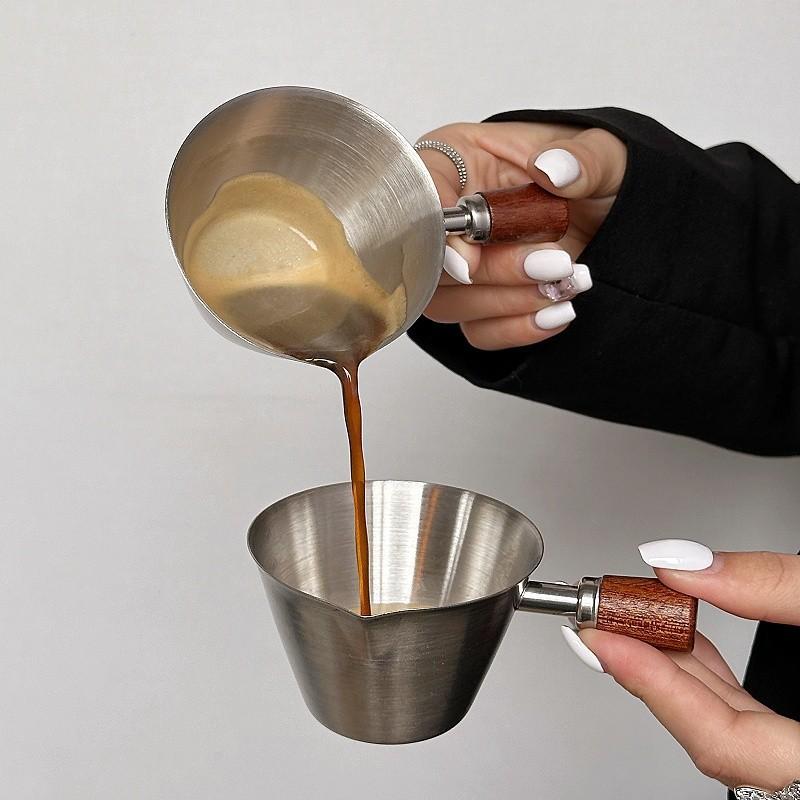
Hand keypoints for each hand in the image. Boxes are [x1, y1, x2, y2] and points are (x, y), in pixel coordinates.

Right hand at [415, 120, 625, 348]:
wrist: (614, 217)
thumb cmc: (593, 175)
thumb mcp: (605, 153)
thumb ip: (583, 158)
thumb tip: (553, 168)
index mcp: (461, 159)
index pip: (421, 190)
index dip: (437, 231)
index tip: (469, 258)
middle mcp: (451, 214)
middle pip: (431, 260)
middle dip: (493, 271)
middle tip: (553, 264)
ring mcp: (460, 264)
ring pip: (450, 302)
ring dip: (509, 302)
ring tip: (566, 284)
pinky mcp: (479, 302)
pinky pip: (479, 331)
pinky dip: (518, 328)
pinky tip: (556, 310)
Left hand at [565, 542, 799, 790]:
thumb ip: (772, 586)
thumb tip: (686, 565)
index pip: (717, 739)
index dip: (650, 685)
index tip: (600, 640)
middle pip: (707, 732)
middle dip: (646, 667)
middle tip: (598, 621)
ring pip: (723, 727)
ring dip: (673, 668)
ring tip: (628, 622)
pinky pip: (744, 719)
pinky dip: (708, 676)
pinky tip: (686, 642)